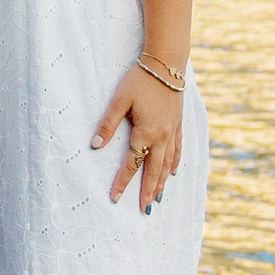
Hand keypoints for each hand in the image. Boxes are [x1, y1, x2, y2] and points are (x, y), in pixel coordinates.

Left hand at [93, 64, 183, 212]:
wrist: (166, 65)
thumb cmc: (140, 80)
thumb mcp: (119, 100)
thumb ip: (108, 124)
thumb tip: (95, 146)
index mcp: (146, 132)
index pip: (132, 163)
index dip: (123, 182)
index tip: (115, 197)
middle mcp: (162, 136)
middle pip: (154, 170)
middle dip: (148, 191)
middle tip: (144, 210)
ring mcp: (173, 132)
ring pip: (168, 164)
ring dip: (161, 182)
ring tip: (156, 198)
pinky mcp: (179, 125)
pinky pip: (178, 150)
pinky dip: (175, 164)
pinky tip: (173, 173)